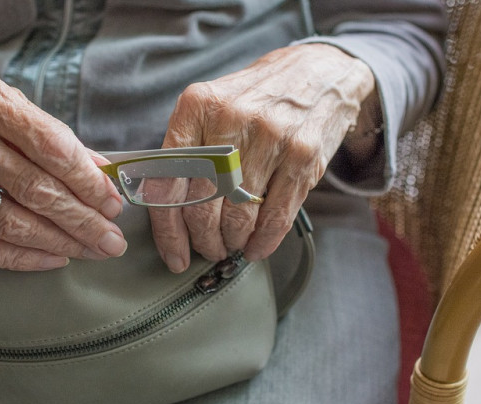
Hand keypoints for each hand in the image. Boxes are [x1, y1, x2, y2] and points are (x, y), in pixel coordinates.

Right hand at [0, 74, 126, 270]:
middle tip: (112, 240)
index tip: (112, 202)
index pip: (49, 146)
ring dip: (59, 242)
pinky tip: (53, 259)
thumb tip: (102, 172)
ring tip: (92, 251)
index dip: (86, 180)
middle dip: (82, 220)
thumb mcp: (7, 104)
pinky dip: (21, 259)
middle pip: (34, 190)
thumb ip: (53, 135)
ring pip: (10, 223)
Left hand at [149, 44, 375, 271]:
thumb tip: (163, 208)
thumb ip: (186, 149)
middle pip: (202, 205)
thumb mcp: (212, 106)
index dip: (168, 229)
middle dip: (203, 240)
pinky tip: (256, 247)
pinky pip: (276, 216)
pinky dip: (263, 241)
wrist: (317, 73)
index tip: (173, 253)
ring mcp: (270, 137)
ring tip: (230, 245)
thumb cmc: (256, 98)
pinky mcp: (302, 155)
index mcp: (197, 106)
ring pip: (238, 215)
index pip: (168, 181)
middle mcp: (231, 119)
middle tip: (206, 249)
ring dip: (232, 242)